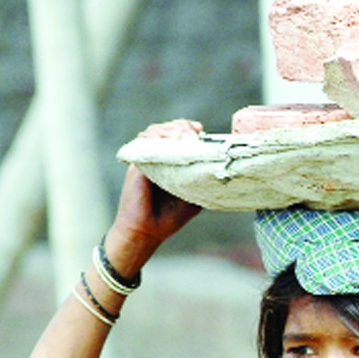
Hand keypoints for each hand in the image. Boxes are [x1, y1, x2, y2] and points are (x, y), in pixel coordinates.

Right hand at [108, 119, 203, 270]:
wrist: (148, 231)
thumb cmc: (170, 217)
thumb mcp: (194, 196)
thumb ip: (202, 181)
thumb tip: (222, 170)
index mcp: (170, 162)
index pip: (177, 135)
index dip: (188, 128)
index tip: (200, 129)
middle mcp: (157, 158)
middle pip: (167, 128)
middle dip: (181, 125)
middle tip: (194, 132)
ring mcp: (145, 160)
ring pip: (154, 131)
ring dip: (171, 129)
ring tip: (185, 137)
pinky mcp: (137, 165)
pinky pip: (143, 143)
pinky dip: (157, 138)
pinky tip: (170, 143)